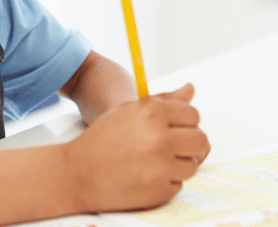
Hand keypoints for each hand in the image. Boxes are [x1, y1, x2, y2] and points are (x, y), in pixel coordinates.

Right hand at [62, 83, 209, 212]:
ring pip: (192, 165)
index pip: (193, 115)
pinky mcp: (159, 189)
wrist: (77, 172)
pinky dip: (166, 181)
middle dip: (189, 144)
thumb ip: (163, 100)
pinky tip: (147, 175)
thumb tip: (191, 88)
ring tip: (154, 161)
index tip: (174, 128)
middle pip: (200, 140)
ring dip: (178, 164)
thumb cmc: (101, 139)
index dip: (185, 122)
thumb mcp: (128, 110)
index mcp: (152, 113)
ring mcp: (161, 166)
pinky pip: (179, 184)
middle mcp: (159, 137)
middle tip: (170, 147)